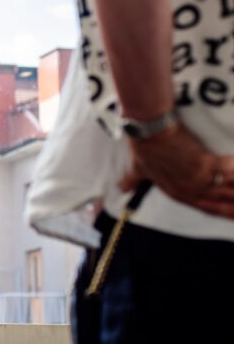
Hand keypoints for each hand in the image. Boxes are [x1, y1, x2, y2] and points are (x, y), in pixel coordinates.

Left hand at [118, 122, 233, 217]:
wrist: (149, 131)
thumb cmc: (143, 147)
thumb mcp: (138, 168)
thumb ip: (132, 180)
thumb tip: (121, 186)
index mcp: (178, 193)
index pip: (207, 208)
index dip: (225, 212)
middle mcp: (191, 191)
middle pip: (224, 203)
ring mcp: (199, 180)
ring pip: (231, 189)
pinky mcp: (206, 165)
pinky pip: (232, 170)